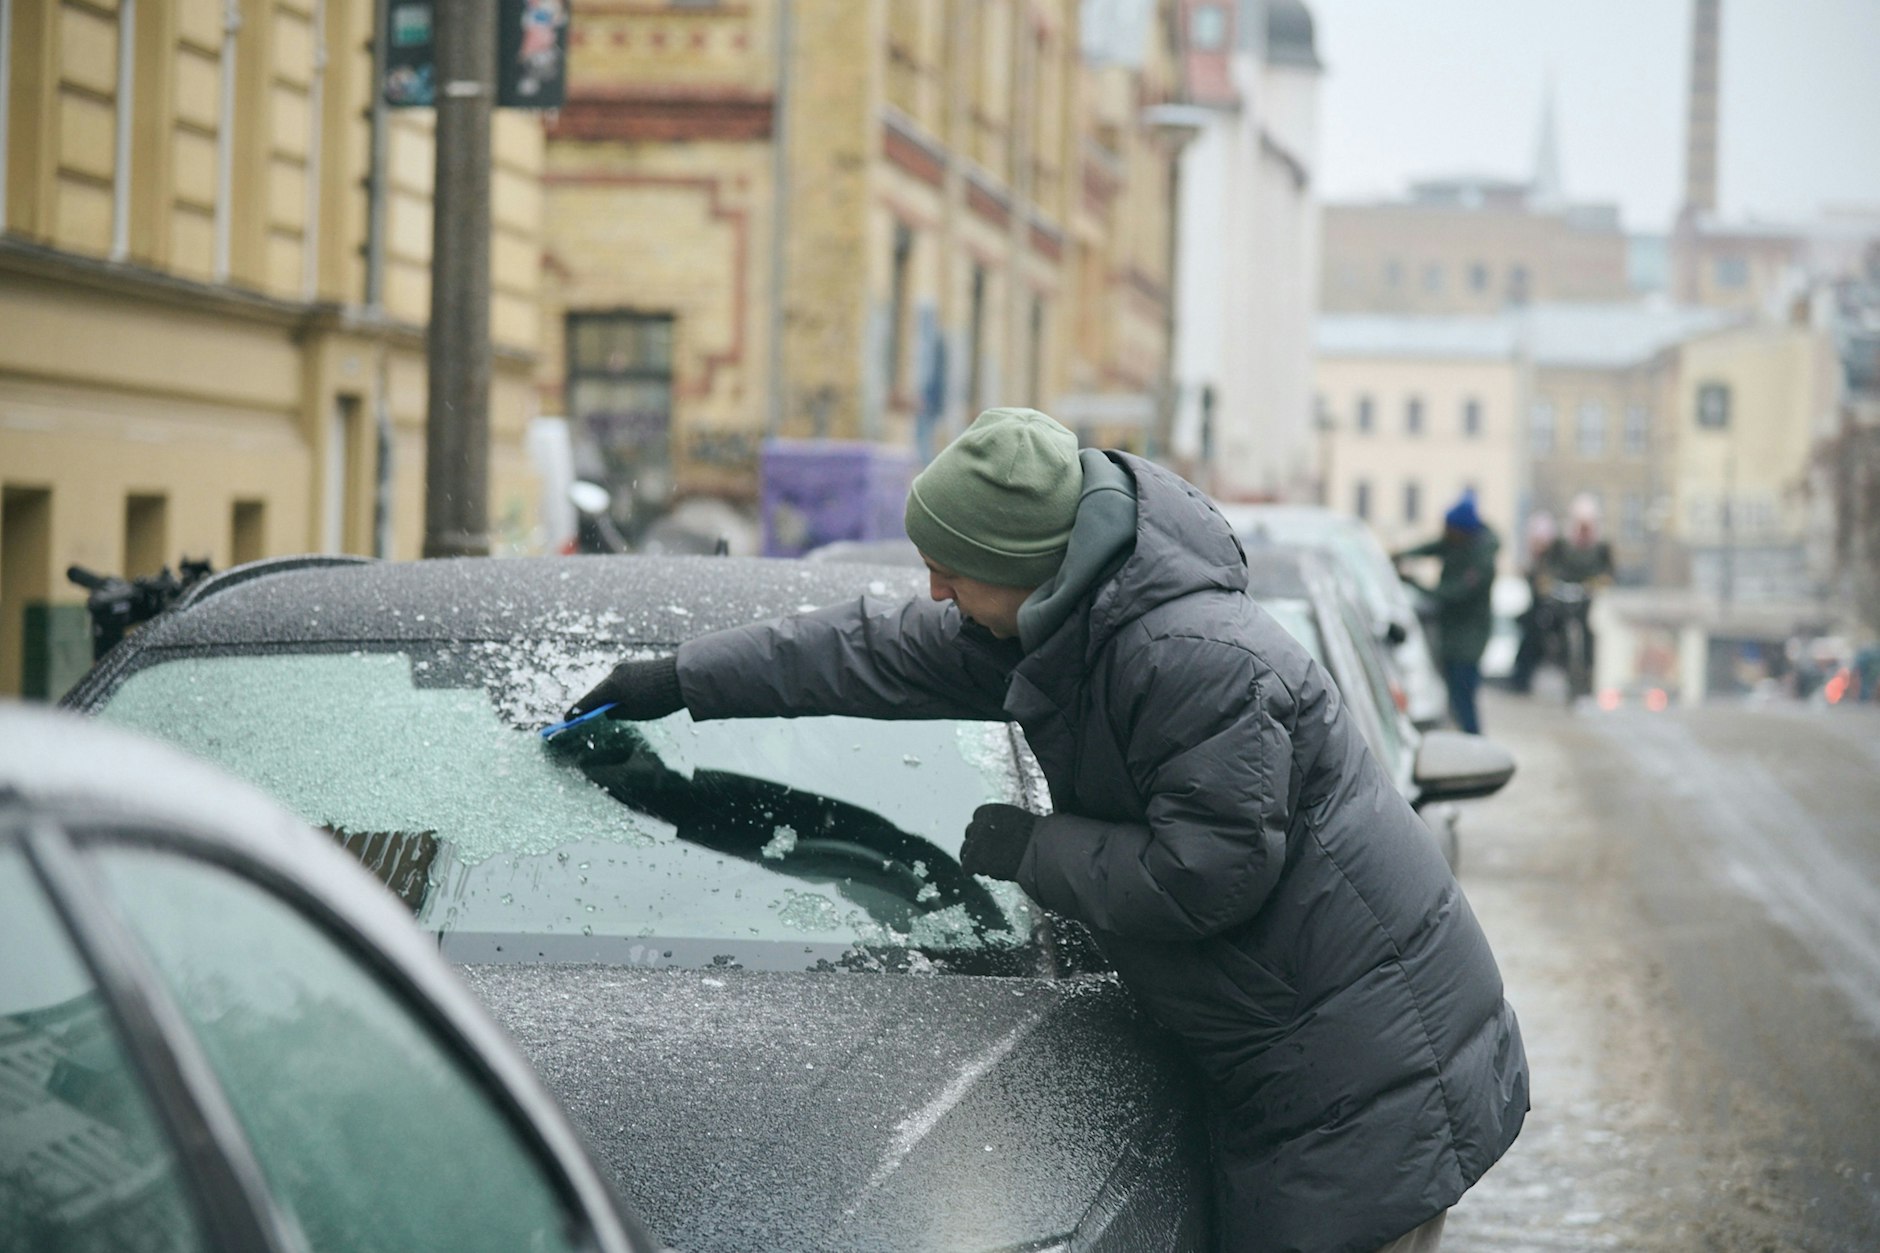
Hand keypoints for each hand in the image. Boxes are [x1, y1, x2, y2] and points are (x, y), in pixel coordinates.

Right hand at [565, 656, 684, 721]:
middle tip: (579, 714)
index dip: (577, 711)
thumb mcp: (635, 713)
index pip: (589, 701)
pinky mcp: (635, 666)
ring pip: (610, 685)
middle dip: (590, 704)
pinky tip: (616, 697)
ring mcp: (626, 668)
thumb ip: (617, 712)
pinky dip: (616, 690)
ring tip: (597, 708)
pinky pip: (620, 680)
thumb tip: (608, 710)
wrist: (682, 678)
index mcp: (612, 686)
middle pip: (598, 691)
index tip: (567, 719)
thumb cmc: (659, 699)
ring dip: (605, 696)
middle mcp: (615, 673)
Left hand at [959, 803, 1037, 881]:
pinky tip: (976, 873)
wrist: (1039, 849)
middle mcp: (979, 823)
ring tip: (984, 867)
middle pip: (970, 834)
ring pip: (965, 850)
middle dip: (975, 845)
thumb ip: (1003, 825)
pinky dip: (971, 870)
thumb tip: (998, 835)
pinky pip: (967, 866)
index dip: (982, 833)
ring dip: (973, 859)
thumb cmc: (1036, 838)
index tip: (987, 841)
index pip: (977, 820)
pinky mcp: (974, 858)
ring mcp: (976, 840)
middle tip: (984, 855)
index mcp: (989, 811)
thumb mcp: (1019, 822)